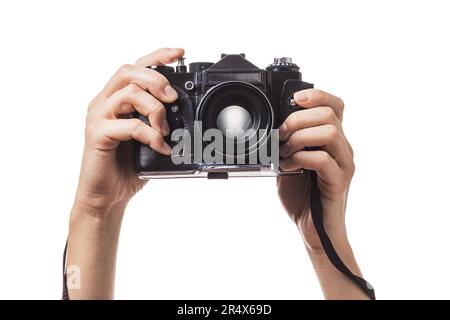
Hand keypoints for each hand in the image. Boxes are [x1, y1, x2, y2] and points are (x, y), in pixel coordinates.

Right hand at [74, 48, 184, 215]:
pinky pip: (129, 125)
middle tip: (173, 99)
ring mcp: (98, 117)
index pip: (136, 67)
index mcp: (117, 100)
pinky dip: (151, 135)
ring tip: (166, 130)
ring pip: (129, 93)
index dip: (158, 56)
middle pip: (129, 71)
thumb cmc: (128, 167)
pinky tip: (161, 147)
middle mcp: (104, 103)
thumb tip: (187, 114)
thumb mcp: (150, 139)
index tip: (180, 54)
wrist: (107, 196)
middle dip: (157, 80)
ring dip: (155, 110)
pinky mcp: (97, 135)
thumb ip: (160, 122)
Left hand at [277, 89, 354, 253]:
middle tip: (281, 135)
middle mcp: (342, 148)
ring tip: (285, 153)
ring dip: (299, 138)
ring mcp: (343, 164)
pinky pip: (323, 159)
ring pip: (329, 132)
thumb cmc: (301, 194)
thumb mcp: (290, 160)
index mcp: (331, 139)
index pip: (335, 105)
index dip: (317, 95)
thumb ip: (288, 142)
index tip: (295, 99)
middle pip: (329, 114)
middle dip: (298, 119)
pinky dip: (300, 158)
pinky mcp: (339, 181)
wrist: (311, 228)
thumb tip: (273, 124)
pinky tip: (288, 167)